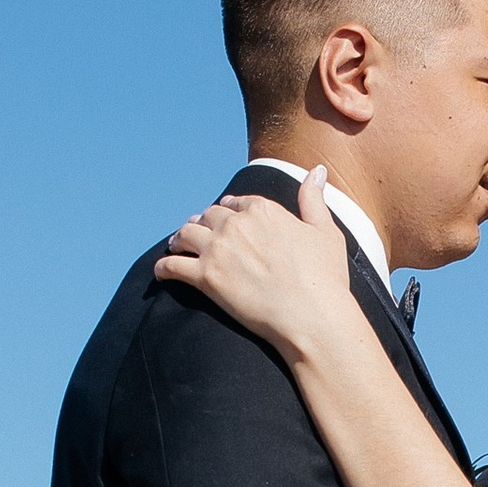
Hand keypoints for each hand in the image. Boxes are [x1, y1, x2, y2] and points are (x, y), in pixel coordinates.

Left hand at [155, 168, 359, 362]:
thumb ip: (314, 199)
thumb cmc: (324, 278)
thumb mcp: (325, 231)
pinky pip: (171, 266)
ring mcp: (218, 249)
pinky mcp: (205, 277)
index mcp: (263, 209)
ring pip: (185, 235)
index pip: (236, 202)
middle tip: (197, 234)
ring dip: (179, 240)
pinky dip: (163, 268)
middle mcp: (236, 224)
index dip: (229, 211)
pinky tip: (162, 272)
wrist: (312, 317)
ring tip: (176, 247)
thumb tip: (316, 170)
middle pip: (208, 216)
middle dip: (202, 224)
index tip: (226, 220)